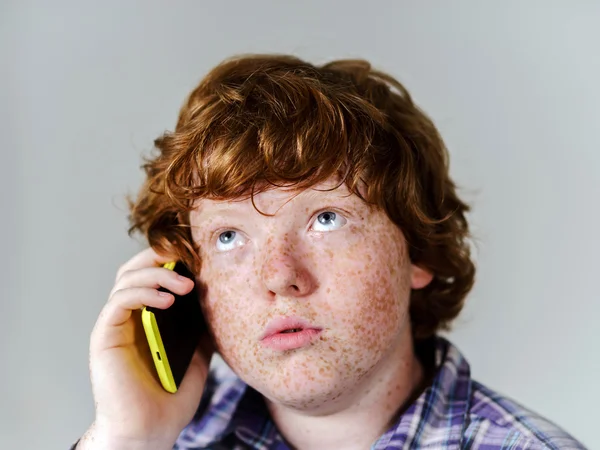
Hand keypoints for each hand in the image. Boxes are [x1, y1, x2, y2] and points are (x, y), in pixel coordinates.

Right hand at [78, 248, 211, 449]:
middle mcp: (127, 317)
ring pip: (126, 279)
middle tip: (188, 260)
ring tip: (185, 286)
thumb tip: (217, 301)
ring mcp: (114, 325)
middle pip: (134, 269)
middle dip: (160, 258)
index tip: (199, 259)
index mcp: (146, 318)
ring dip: (157, 275)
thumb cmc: (170, 396)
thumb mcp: (197, 354)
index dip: (171, 261)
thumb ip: (200, 327)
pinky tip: (168, 301)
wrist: (150, 431)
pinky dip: (143, 293)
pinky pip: (119, 302)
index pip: (151, 274)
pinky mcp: (105, 336)